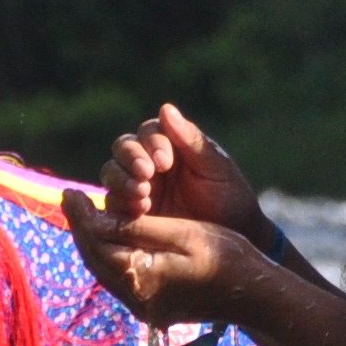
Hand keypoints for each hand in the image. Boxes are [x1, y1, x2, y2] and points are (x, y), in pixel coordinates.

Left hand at [63, 189, 273, 329]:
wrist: (254, 296)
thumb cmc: (226, 256)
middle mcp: (137, 298)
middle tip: (70, 200)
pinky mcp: (151, 309)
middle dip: (81, 229)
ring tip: (85, 216)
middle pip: (95, 260)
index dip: (81, 216)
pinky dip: (108, 256)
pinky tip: (109, 240)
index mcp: (144, 277)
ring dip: (93, 243)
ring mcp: (143, 307)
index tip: (69, 192)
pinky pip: (117, 280)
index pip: (98, 243)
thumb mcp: (184, 232)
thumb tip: (98, 218)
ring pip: (103, 272)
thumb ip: (138, 227)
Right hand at [102, 104, 264, 237]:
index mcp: (169, 145)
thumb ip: (191, 140)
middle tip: (147, 174)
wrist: (232, 237)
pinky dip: (120, 204)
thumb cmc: (228, 197)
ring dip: (122, 180)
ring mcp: (136, 187)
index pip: (148, 132)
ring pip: (112, 173)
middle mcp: (148, 162)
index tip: (165, 162)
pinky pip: (113, 203)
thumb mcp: (215, 167)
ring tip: (143, 195)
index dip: (152, 143)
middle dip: (131, 159)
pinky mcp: (129, 213)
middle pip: (123, 149)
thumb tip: (165, 108)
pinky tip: (139, 212)